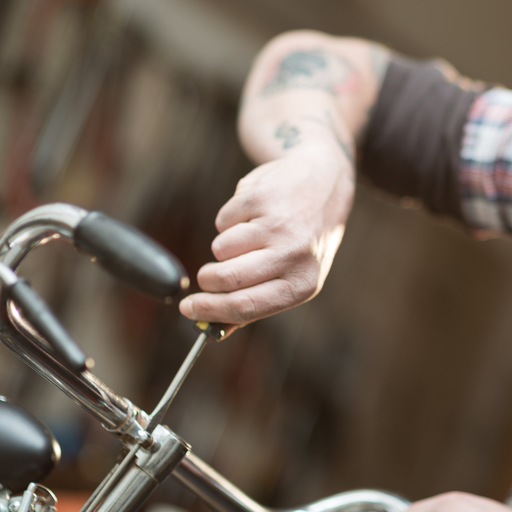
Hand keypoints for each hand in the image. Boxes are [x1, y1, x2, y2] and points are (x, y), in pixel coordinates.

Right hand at [178, 151, 352, 324]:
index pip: (246, 307)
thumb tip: (212, 328)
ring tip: (249, 237)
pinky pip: (223, 220)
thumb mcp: (295, 275)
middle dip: (207, 279)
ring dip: (224, 246)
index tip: (186, 309)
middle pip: (228, 279)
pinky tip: (255, 213)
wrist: (325, 183)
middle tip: (207, 275)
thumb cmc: (304, 239)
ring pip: (221, 248)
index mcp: (302, 284)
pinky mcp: (262, 197)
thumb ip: (257, 302)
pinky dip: (231, 220)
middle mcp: (293, 254)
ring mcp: (277, 224)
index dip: (209, 310)